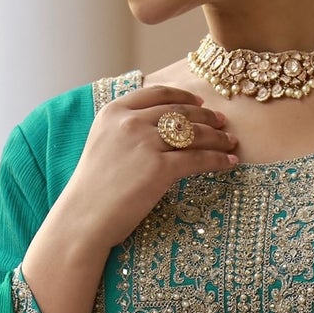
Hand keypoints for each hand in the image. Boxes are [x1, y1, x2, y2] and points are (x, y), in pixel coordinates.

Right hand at [53, 85, 238, 255]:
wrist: (83, 218)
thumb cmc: (93, 190)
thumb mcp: (103, 145)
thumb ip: (126, 130)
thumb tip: (160, 126)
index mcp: (114, 112)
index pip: (157, 94)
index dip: (183, 97)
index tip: (199, 103)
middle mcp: (130, 121)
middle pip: (179, 112)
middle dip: (206, 117)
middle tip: (222, 123)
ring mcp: (145, 143)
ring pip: (193, 134)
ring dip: (217, 137)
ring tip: (230, 142)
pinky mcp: (159, 168)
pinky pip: (197, 159)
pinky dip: (218, 160)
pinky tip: (229, 162)